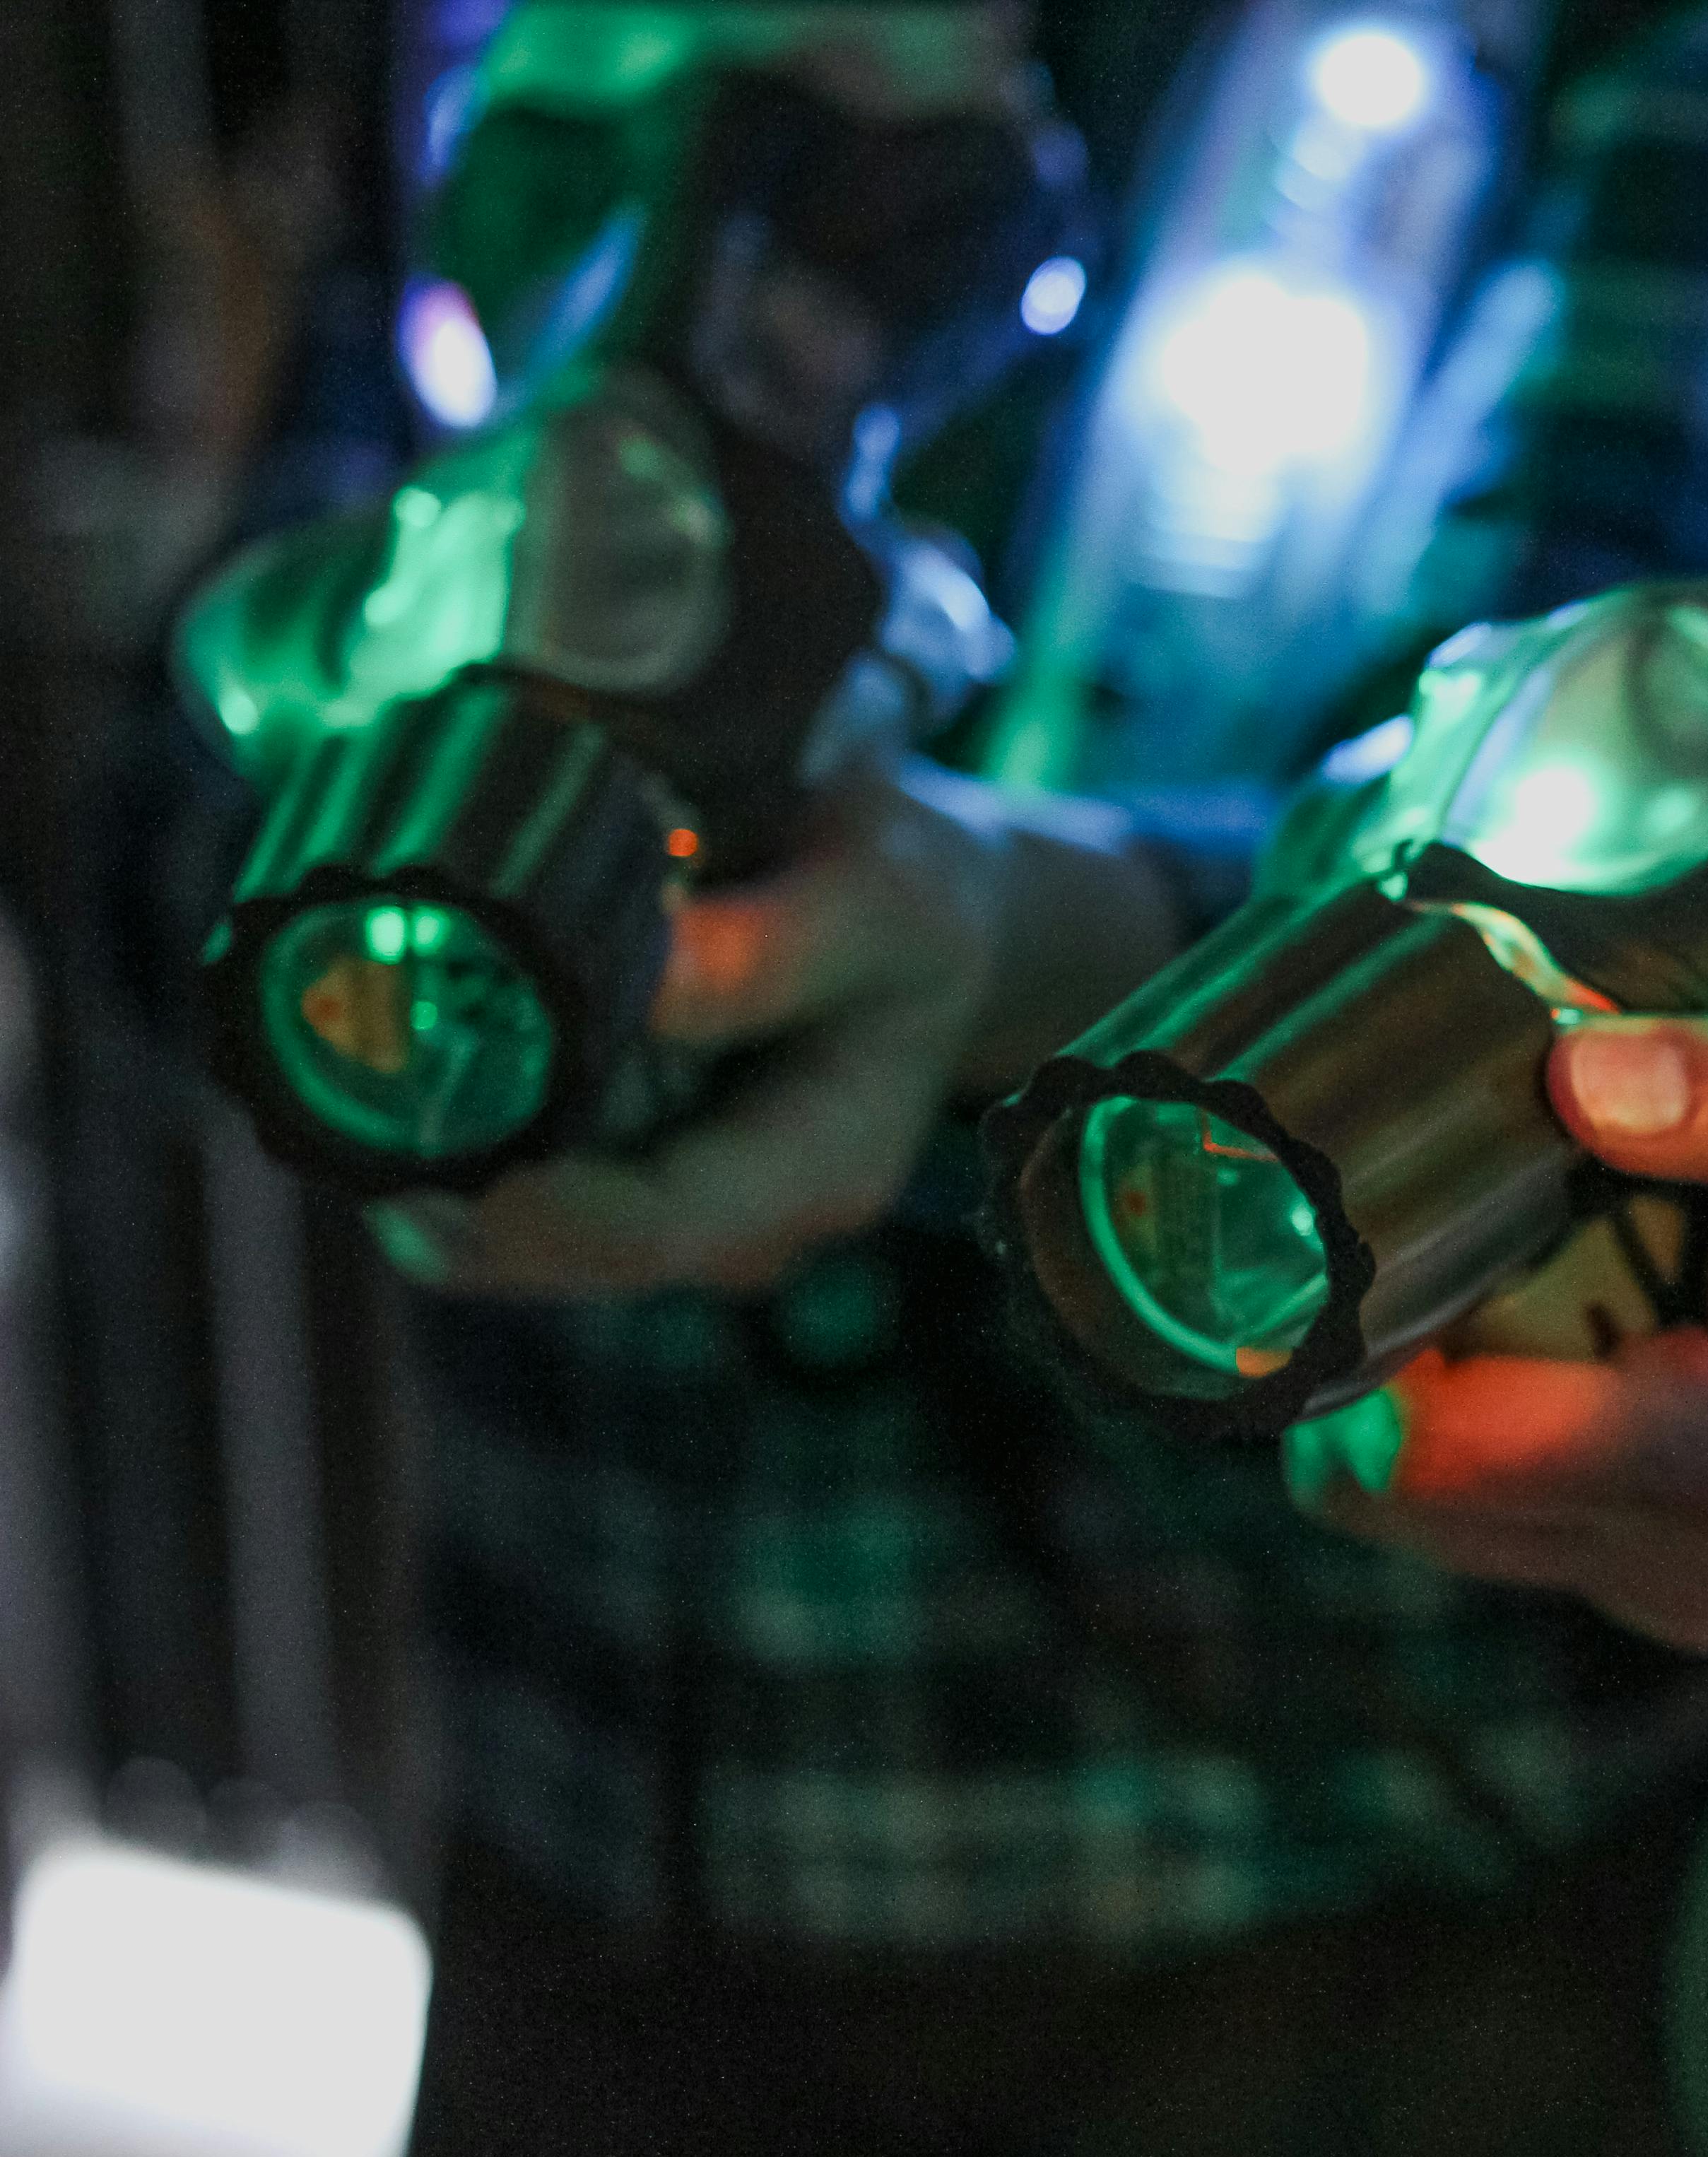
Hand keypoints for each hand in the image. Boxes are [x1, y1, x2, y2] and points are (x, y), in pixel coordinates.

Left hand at [372, 765, 1174, 1297]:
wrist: (925, 911)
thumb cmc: (913, 894)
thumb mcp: (876, 898)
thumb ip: (764, 949)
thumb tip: (625, 974)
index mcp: (821, 1170)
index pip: (654, 1233)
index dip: (527, 1215)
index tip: (418, 1165)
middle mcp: (744, 1221)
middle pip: (554, 1250)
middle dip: (436, 1189)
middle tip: (322, 1096)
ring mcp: (681, 1202)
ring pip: (511, 1230)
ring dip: (418, 1162)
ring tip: (333, 1067)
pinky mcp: (627, 1167)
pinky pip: (509, 1182)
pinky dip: (441, 1131)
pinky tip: (385, 1060)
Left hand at [1285, 1017, 1707, 1651]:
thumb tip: (1577, 1072)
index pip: (1425, 1461)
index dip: (1347, 1347)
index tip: (1340, 1220)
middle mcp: (1678, 1566)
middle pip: (1395, 1498)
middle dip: (1370, 1365)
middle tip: (1397, 1217)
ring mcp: (1664, 1591)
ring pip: (1425, 1518)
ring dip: (1419, 1397)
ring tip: (1469, 1258)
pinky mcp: (1655, 1584)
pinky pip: (1488, 1520)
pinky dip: (1477, 1424)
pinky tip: (1531, 1319)